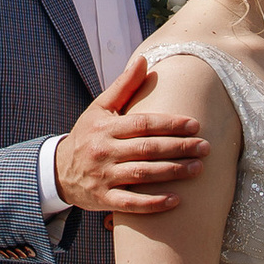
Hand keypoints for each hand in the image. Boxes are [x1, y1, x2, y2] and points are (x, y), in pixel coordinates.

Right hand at [55, 50, 209, 216]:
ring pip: (142, 175)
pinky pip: (131, 203)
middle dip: (178, 148)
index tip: (195, 125)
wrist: (59, 170)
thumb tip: (143, 59)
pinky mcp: (104, 199)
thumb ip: (123, 85)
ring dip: (172, 173)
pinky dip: (153, 203)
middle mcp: (104, 151)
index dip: (170, 124)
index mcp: (106, 127)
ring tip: (198, 169)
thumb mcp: (100, 108)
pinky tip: (176, 200)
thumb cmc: (87, 134)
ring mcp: (104, 177)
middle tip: (205, 148)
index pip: (143, 124)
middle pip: (147, 149)